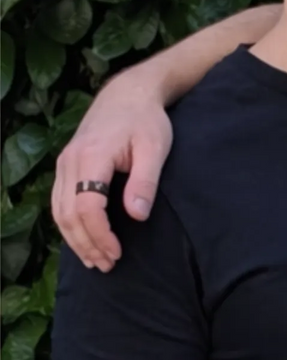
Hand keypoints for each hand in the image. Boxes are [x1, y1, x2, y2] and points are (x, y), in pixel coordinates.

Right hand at [51, 71, 174, 271]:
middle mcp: (71, 161)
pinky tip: (82, 239)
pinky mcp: (67, 165)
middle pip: (68, 214)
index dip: (100, 235)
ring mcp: (65, 163)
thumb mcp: (155, 148)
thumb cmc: (147, 120)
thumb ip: (145, 182)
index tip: (117, 253)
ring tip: (95, 260)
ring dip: (75, 239)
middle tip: (108, 265)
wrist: (129, 93)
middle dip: (86, 244)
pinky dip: (69, 224)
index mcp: (91, 157)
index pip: (87, 206)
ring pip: (59, 210)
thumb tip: (137, 216)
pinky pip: (60, 201)